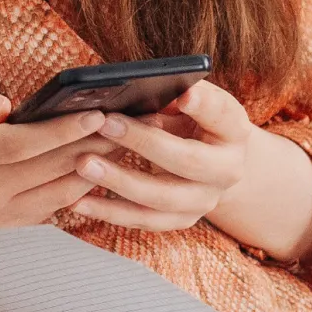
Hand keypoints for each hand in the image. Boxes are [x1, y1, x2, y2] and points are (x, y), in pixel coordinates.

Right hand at [0, 77, 118, 235]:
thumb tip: (3, 107)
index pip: (23, 144)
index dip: (63, 130)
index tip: (98, 113)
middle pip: (50, 169)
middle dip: (96, 144)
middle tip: (135, 123)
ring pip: (59, 193)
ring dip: (96, 167)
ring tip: (129, 142)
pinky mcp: (3, 228)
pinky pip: (51, 209)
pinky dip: (78, 188)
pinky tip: (102, 166)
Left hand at [70, 79, 253, 232]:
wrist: (214, 165)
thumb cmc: (192, 122)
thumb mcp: (190, 104)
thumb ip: (170, 97)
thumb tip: (130, 92)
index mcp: (233, 130)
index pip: (222, 114)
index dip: (204, 104)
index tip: (184, 94)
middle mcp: (227, 170)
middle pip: (187, 160)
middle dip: (143, 141)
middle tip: (105, 123)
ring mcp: (205, 201)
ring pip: (161, 198)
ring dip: (119, 181)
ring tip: (83, 163)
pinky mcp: (181, 220)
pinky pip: (143, 220)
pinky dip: (109, 212)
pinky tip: (78, 202)